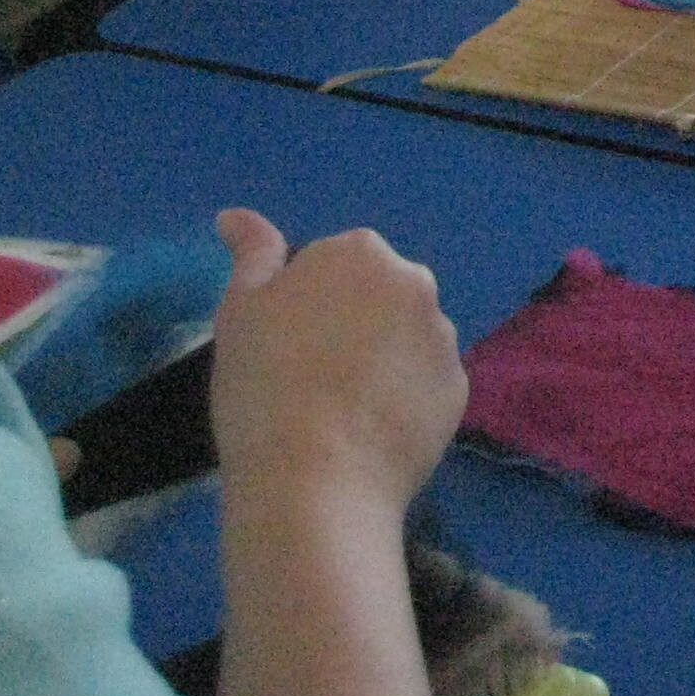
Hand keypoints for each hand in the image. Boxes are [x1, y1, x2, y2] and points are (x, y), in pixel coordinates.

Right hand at [208, 210, 464, 523]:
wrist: (315, 479)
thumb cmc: (264, 387)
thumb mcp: (239, 312)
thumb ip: (251, 255)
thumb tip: (235, 216)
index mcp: (361, 253)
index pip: (330, 266)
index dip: (300, 307)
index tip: (281, 347)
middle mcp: (416, 282)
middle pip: (376, 298)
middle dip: (349, 326)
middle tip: (305, 379)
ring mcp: (444, 336)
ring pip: (404, 340)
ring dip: (380, 361)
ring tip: (336, 414)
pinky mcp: (459, 389)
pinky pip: (424, 384)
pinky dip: (402, 400)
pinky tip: (367, 433)